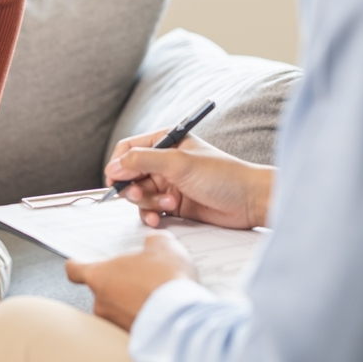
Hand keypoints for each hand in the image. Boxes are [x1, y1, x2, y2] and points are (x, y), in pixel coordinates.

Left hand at [65, 231, 195, 330]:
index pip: (75, 270)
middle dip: (118, 282)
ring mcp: (114, 322)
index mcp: (99, 276)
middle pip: (101, 288)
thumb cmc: (165, 280)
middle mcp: (101, 302)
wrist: (181, 318)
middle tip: (139, 275)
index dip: (78, 265)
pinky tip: (161, 307)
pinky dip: (143, 314)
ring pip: (117, 307)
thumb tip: (154, 243)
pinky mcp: (131, 336)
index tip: (80, 263)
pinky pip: (133, 320)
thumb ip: (153, 241)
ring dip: (131, 300)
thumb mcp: (163, 246)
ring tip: (155, 292)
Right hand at [105, 130, 274, 229]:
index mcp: (166, 143)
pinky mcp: (174, 204)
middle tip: (141, 195)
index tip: (115, 180)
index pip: (128, 149)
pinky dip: (151, 215)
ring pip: (139, 195)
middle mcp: (164, 162)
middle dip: (133, 187)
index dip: (118, 164)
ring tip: (167, 205)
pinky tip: (160, 218)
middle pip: (130, 174)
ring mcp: (168, 184)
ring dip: (147, 203)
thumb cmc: (222, 175)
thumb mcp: (179, 163)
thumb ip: (143, 160)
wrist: (249, 201)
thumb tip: (113, 166)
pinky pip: (151, 210)